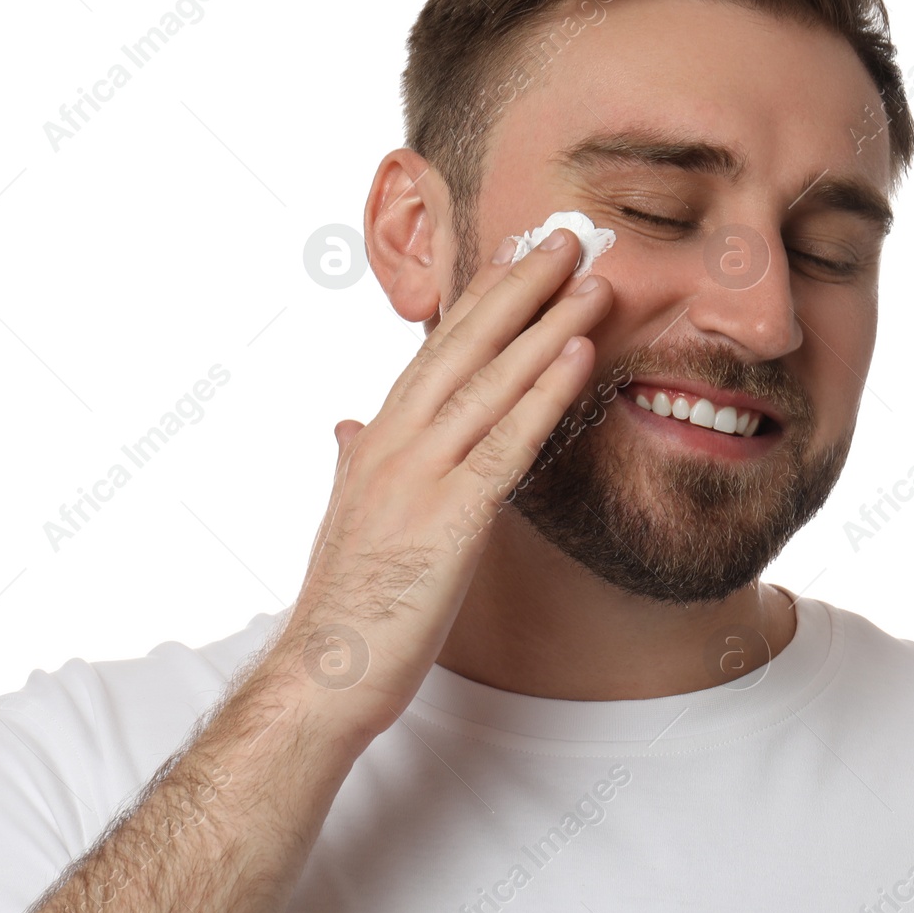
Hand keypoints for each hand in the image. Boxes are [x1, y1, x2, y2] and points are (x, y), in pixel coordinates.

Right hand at [275, 225, 612, 742]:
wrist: (321, 676)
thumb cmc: (345, 605)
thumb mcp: (348, 517)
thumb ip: (354, 462)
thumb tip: (348, 424)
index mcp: (375, 442)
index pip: (433, 353)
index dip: (479, 300)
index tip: (516, 257)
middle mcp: (392, 444)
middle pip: (463, 346)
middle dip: (517, 286)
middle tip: (566, 236)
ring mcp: (418, 475)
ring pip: (490, 381)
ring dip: (545, 324)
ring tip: (592, 278)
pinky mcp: (449, 517)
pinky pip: (507, 442)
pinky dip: (544, 391)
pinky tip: (579, 354)